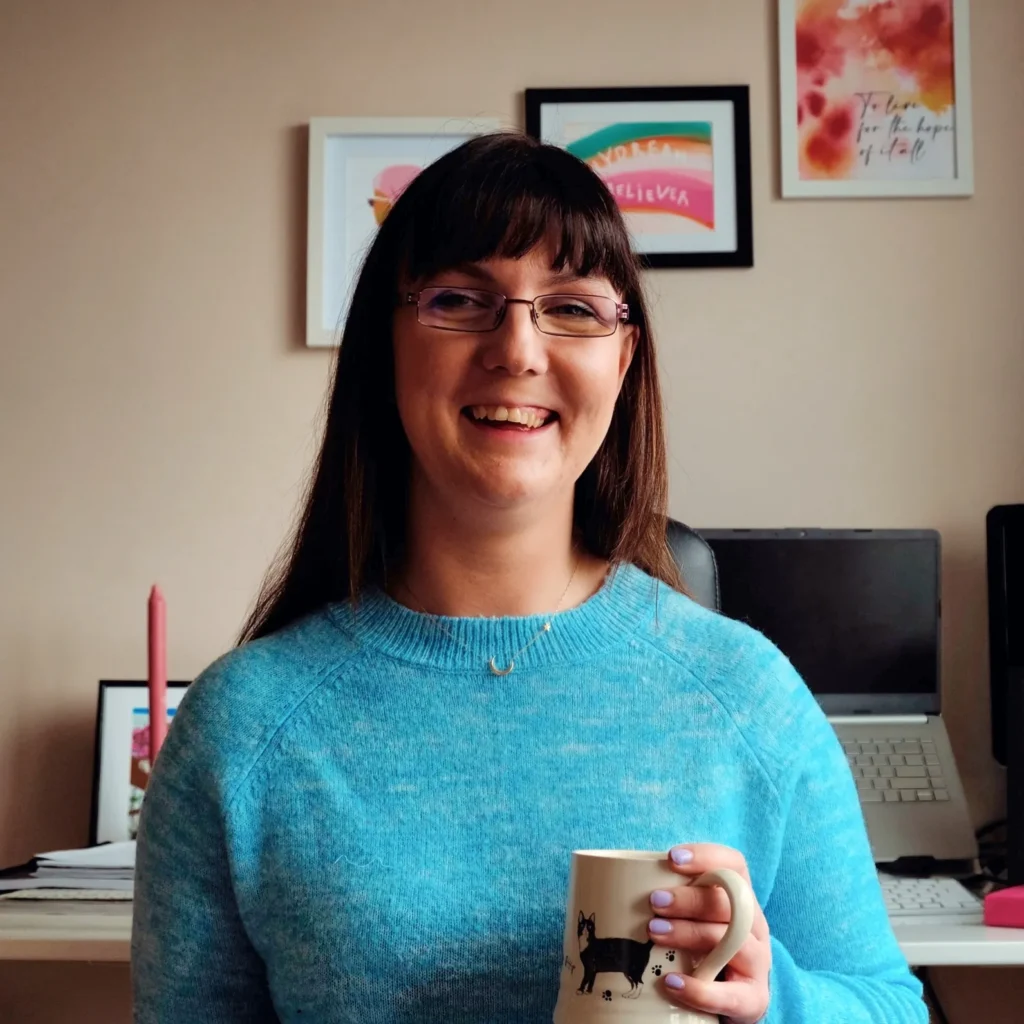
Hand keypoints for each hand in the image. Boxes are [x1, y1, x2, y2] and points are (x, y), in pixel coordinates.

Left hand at [648, 843, 770, 1023]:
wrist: (733, 1001)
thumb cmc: (702, 951)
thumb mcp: (692, 920)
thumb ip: (668, 902)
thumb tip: (602, 885)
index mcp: (741, 900)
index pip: (734, 865)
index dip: (707, 856)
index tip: (672, 857)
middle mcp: (754, 927)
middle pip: (731, 901)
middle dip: (690, 898)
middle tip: (654, 902)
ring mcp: (758, 963)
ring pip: (732, 940)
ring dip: (690, 933)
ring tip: (654, 933)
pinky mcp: (754, 999)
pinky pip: (730, 995)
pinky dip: (700, 990)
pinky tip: (671, 983)